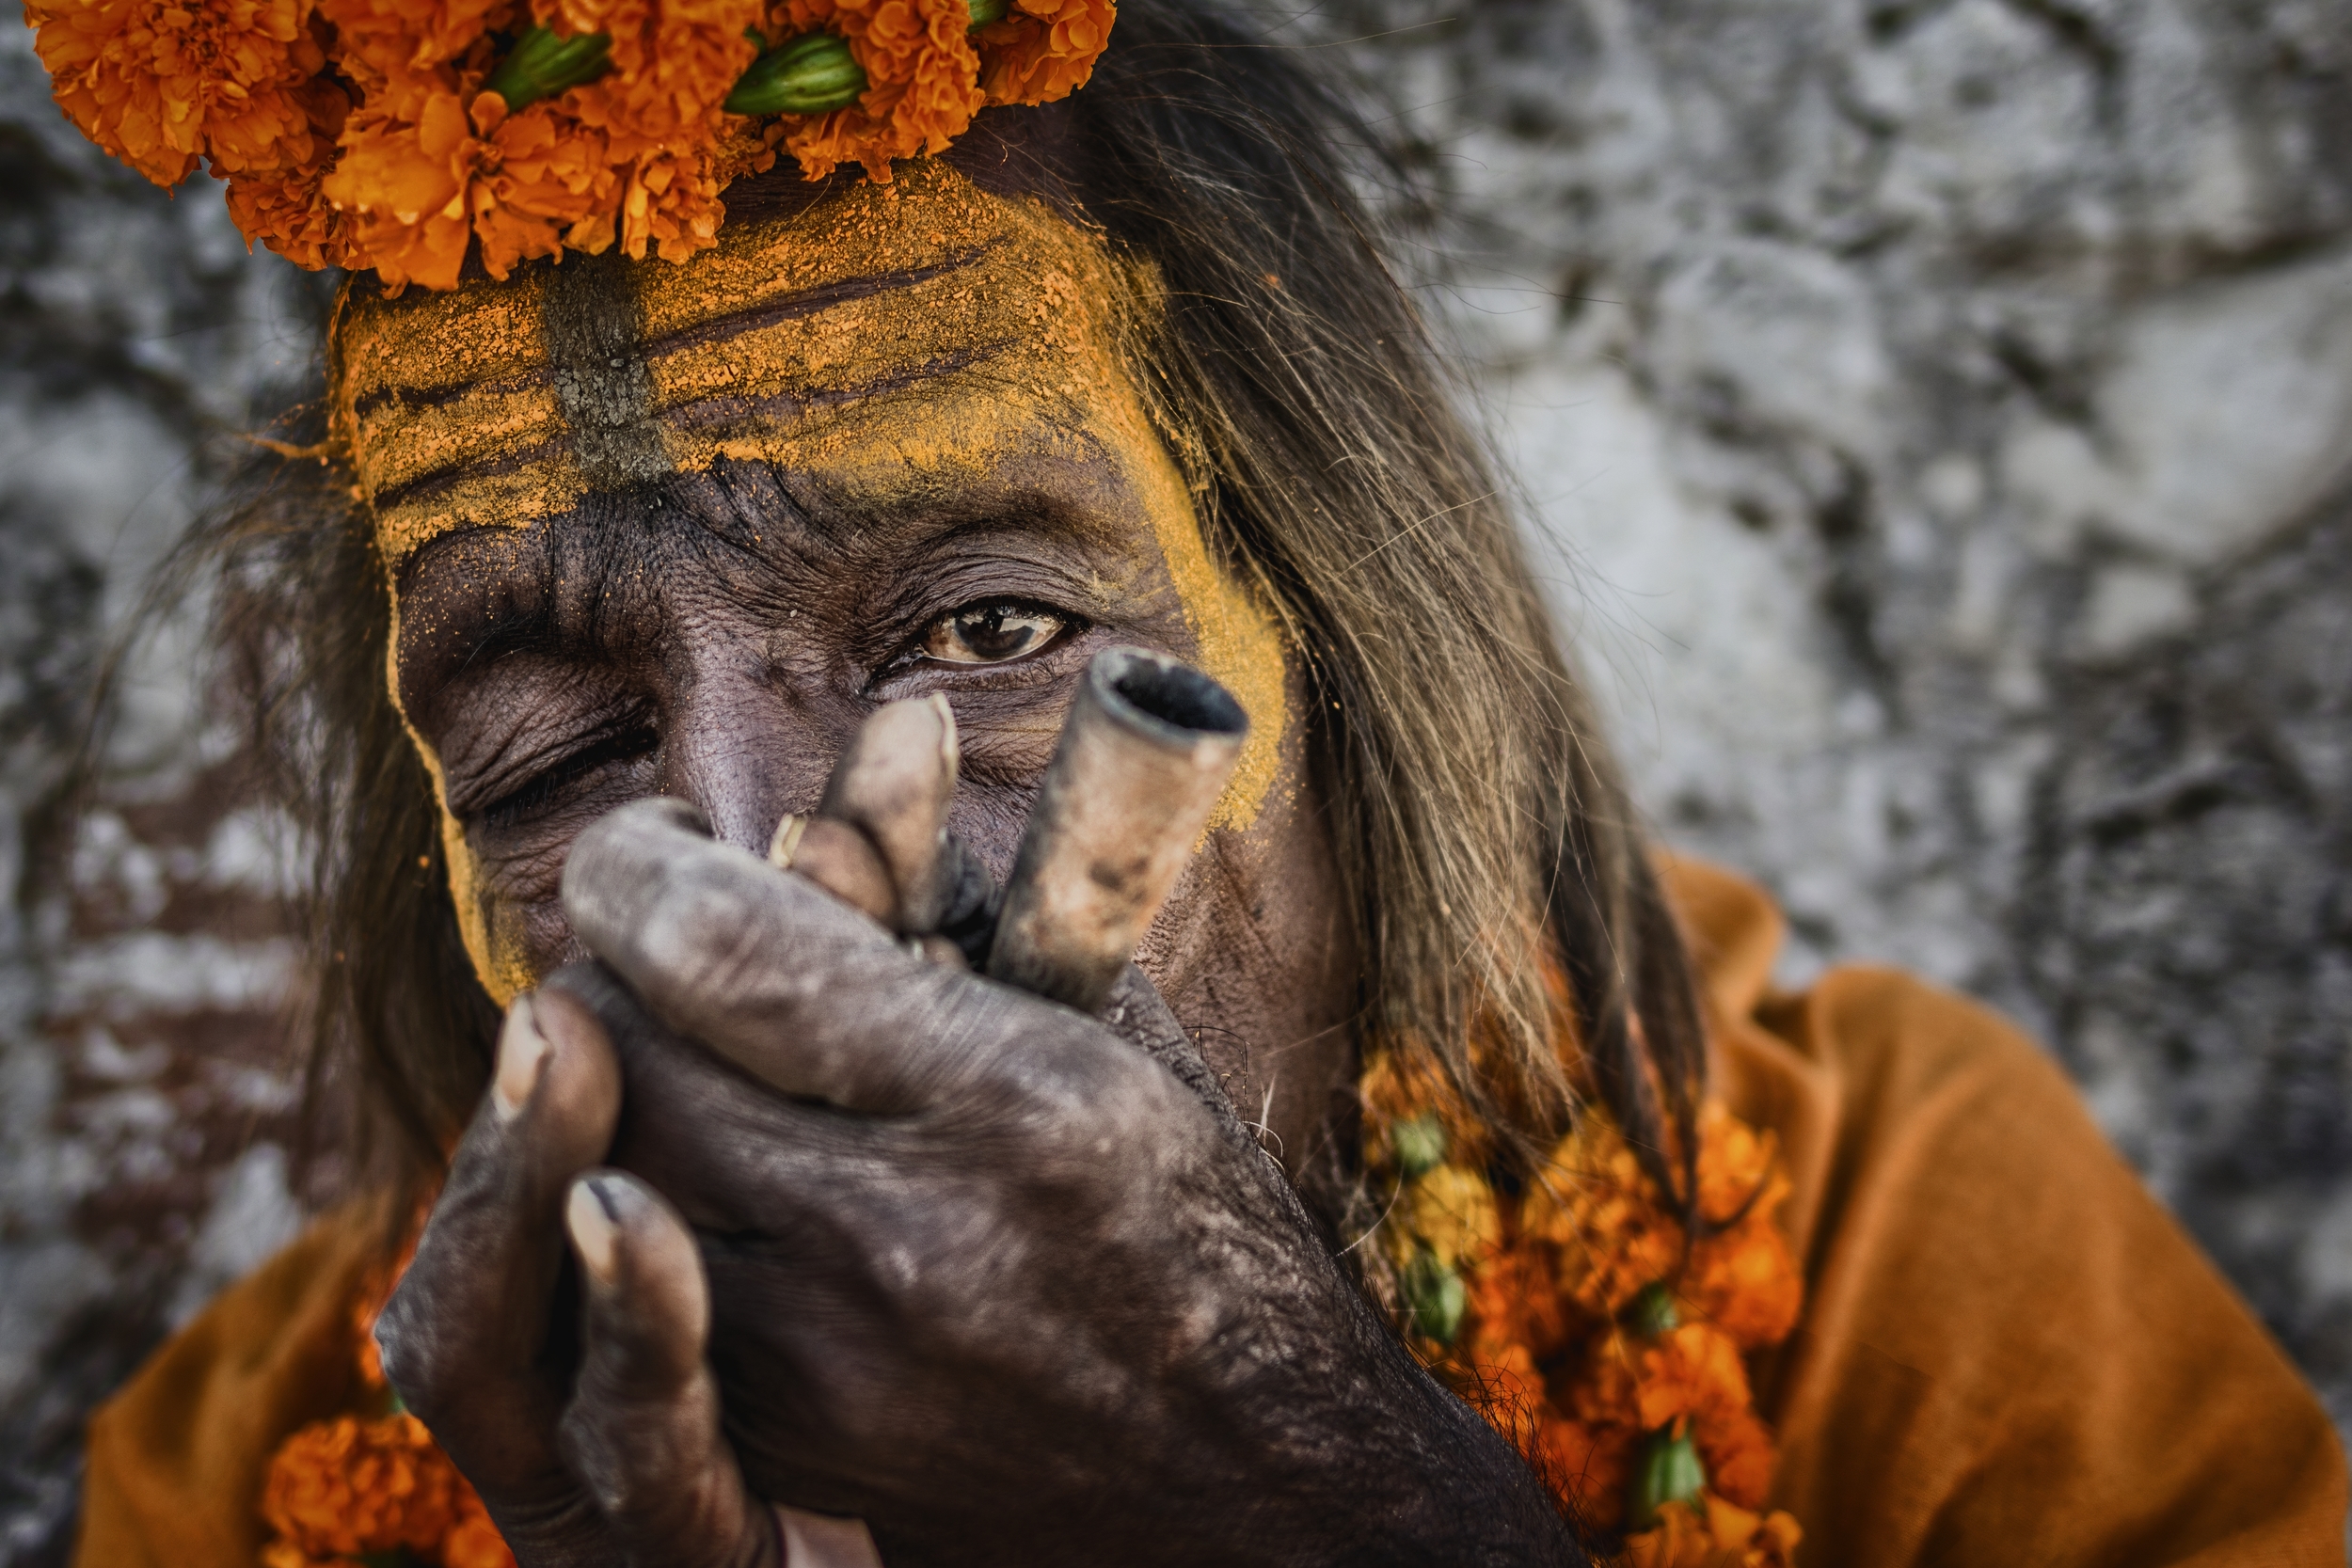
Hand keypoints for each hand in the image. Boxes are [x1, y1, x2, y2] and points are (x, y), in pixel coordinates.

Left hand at [552, 798, 1579, 1566]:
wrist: (1251, 1493)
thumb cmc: (1197, 1230)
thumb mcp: (1105, 1031)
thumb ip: (966, 887)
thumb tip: (885, 727)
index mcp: (1012, 1102)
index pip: (718, 941)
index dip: (641, 861)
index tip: (658, 837)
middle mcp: (900, 1238)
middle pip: (624, 1049)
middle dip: (614, 959)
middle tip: (662, 932)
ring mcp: (828, 1363)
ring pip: (598, 1170)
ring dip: (609, 1080)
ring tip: (678, 1040)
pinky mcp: (786, 1440)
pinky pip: (630, 1287)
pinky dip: (638, 1199)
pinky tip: (704, 1165)